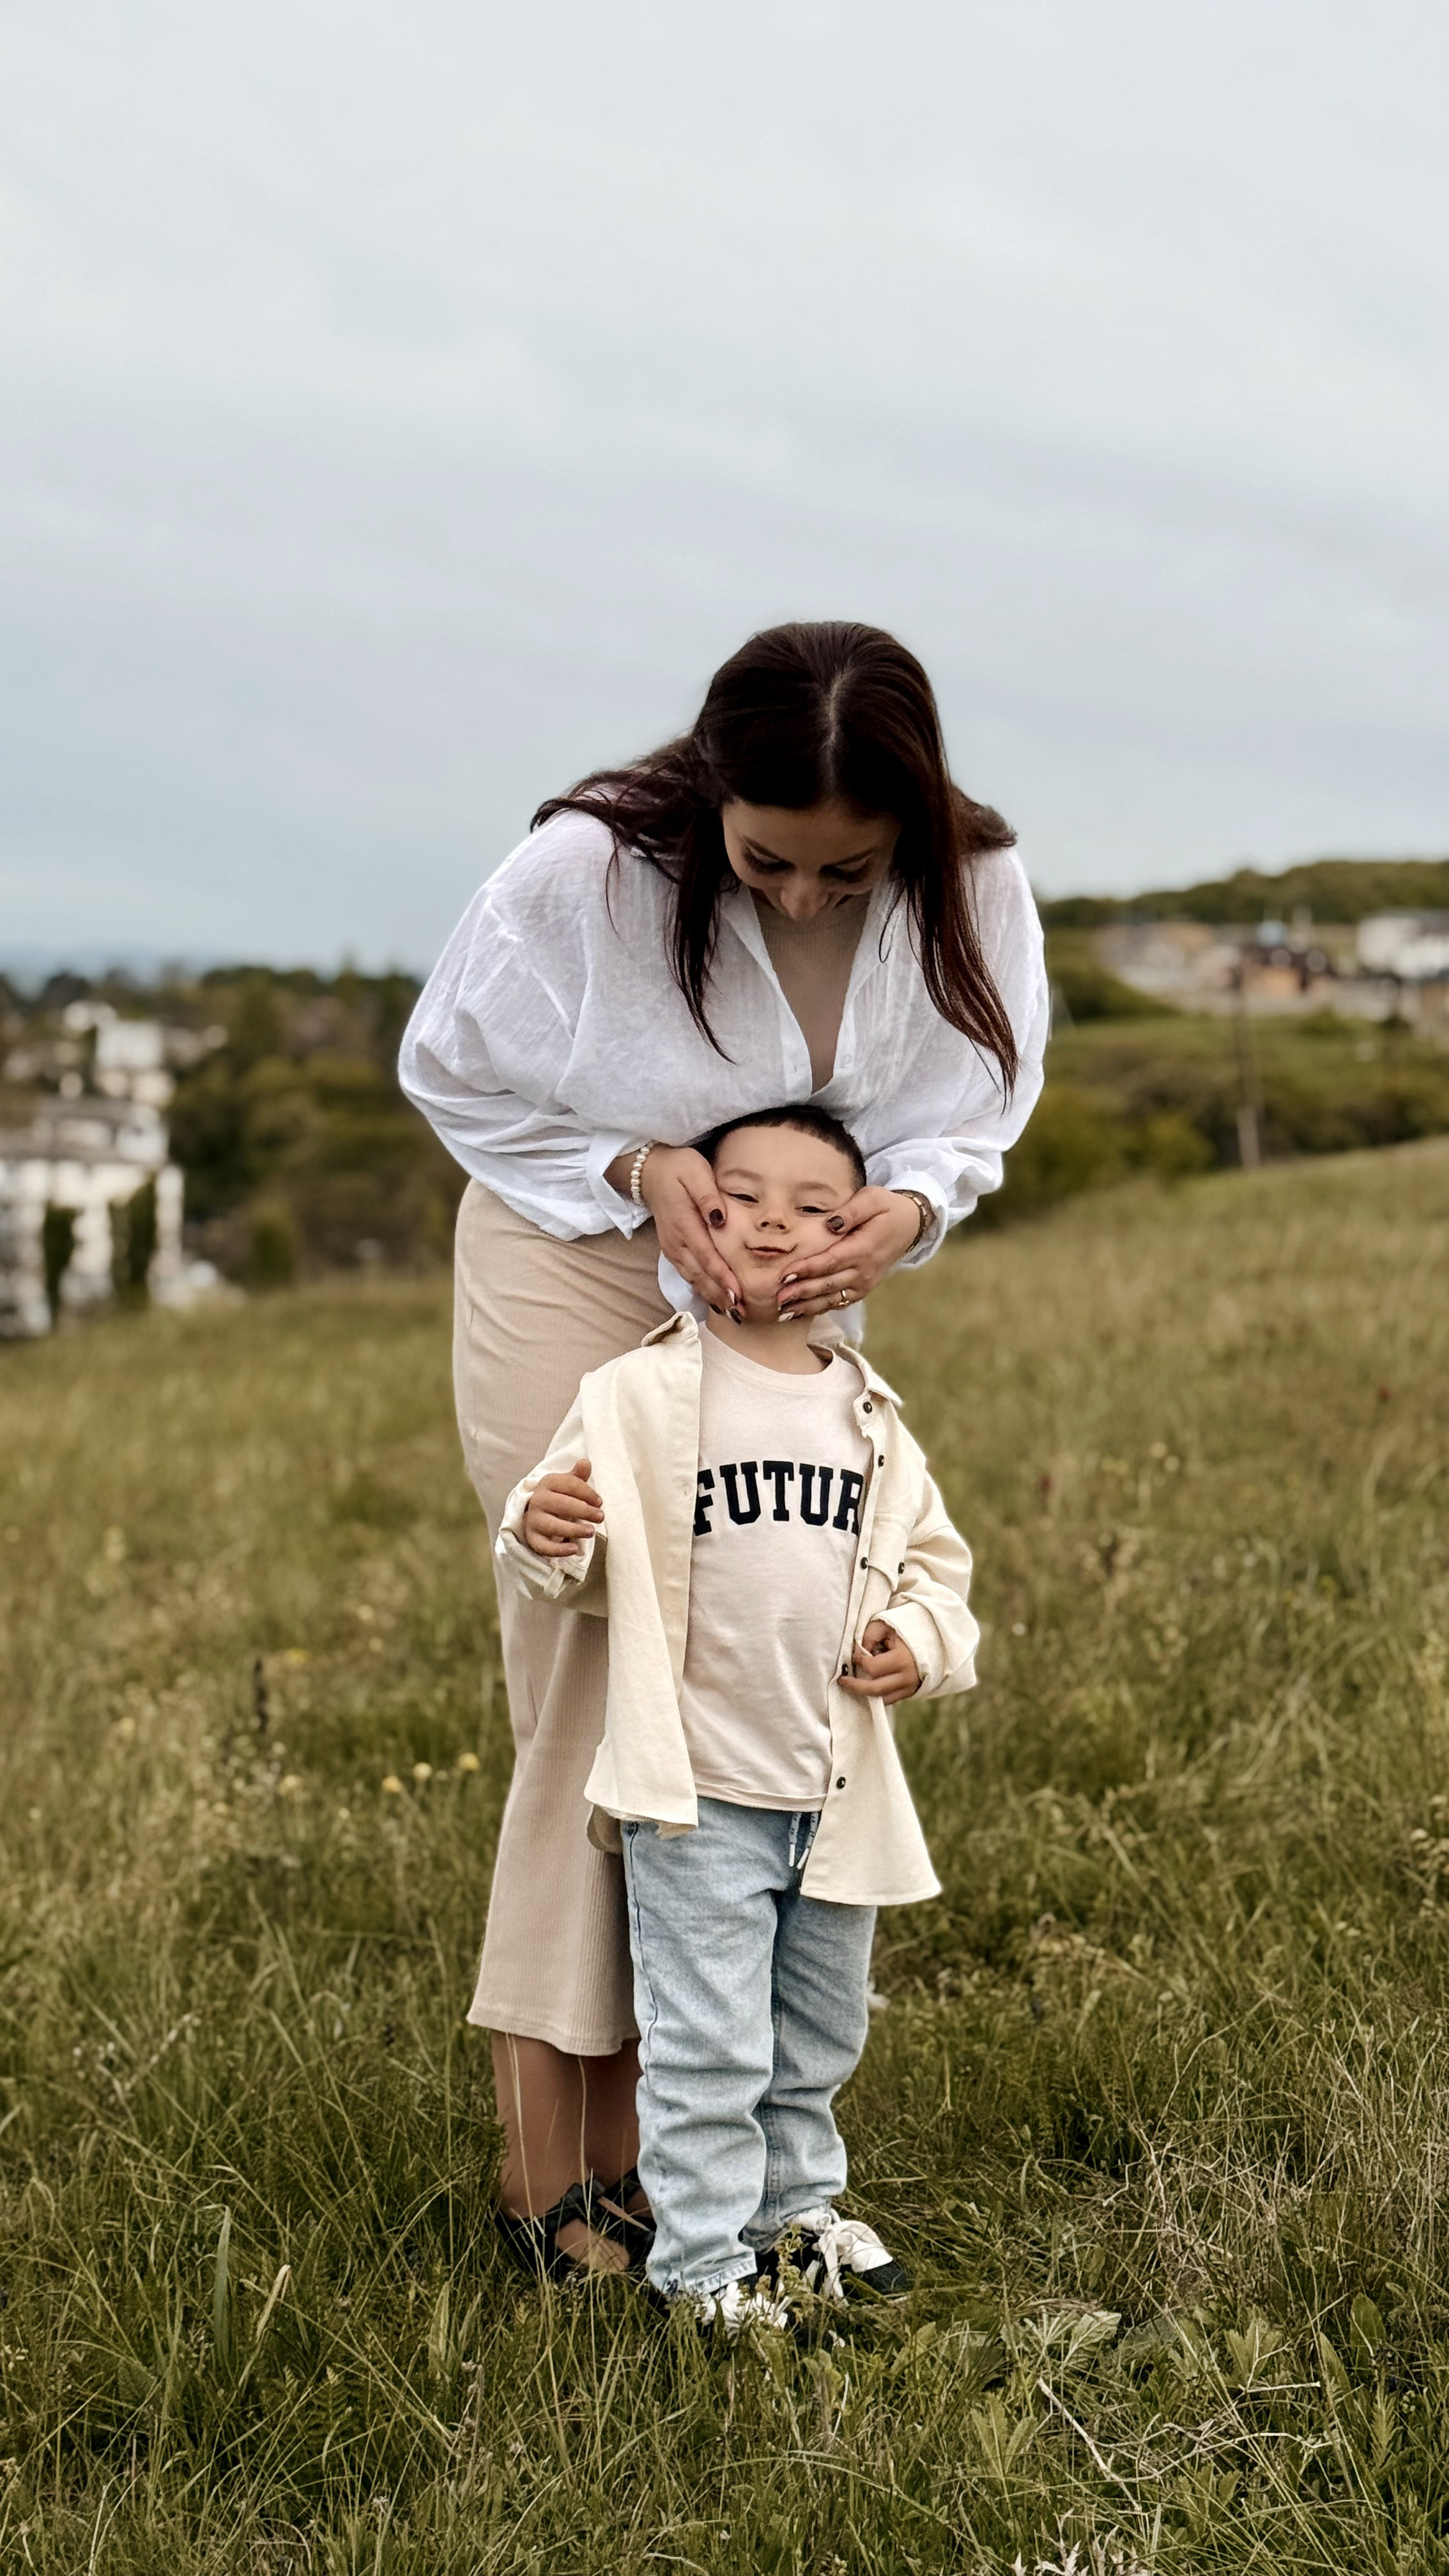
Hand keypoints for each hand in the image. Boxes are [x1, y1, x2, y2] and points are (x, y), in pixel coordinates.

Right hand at [522, 1459, 604, 1557]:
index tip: (599, 1502)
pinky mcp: (531, 1538)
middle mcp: (537, 1500)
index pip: (569, 1484)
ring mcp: (532, 1520)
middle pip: (562, 1504)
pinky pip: (543, 1546)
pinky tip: (574, 1549)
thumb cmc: (559, 1499)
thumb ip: (577, 1477)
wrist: (537, 1517)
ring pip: (553, 1526)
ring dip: (575, 1529)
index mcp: (547, 1483)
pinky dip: (559, 1550)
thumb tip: (586, 1463)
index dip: (587, 1493)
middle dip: (584, 1511)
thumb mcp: (568, 1486)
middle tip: (600, 1517)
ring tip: (591, 1532)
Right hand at [607, 1143, 743, 1318]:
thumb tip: (720, 1219)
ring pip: (693, 1278)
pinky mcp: (672, 1249)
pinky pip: (688, 1273)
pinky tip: (714, 1299)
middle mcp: (677, 1241)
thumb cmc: (679, 1169)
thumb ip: (708, 1196)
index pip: (707, 1256)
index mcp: (685, 1223)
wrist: (650, 1172)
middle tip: (741, 1314)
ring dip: (711, 1296)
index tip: (738, 1294)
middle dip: (720, 1295)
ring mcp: (673, 1247)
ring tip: (731, 1312)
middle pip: (700, 1274)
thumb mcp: (695, 1171)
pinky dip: (701, 1288)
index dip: (722, 1277)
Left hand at [777, 1187, 922, 1320]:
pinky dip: (820, 1308)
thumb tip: (830, 1224)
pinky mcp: (864, 1288)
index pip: (830, 1261)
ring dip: (807, 1306)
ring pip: (832, 1298)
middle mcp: (864, 1270)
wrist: (910, 1225)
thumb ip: (851, 1211)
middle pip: (828, 1284)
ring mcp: (865, 1282)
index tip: (785, 1274)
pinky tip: (800, 1312)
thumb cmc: (887, 1208)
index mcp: (864, 1248)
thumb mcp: (872, 1199)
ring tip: (783, 1312)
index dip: (807, 1269)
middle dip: (801, 1293)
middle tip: (777, 1299)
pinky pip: (840, 1301)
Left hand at [838, 1618, 921, 1705]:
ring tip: (853, 1683)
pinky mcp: (910, 1693)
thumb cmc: (905, 1630)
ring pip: (881, 1699)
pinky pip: (889, 1700)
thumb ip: (869, 1637)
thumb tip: (858, 1653)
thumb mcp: (885, 1626)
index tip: (853, 1656)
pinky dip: (876, 1695)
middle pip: (874, 1689)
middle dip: (854, 1686)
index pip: (872, 1667)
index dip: (858, 1661)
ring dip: (865, 1692)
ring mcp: (909, 1688)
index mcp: (902, 1660)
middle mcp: (906, 1678)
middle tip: (842, 1681)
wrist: (932, 1639)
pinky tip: (867, 1685)